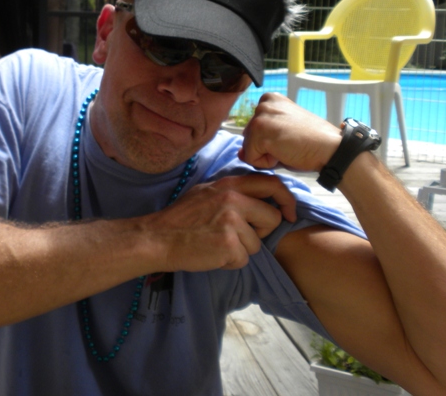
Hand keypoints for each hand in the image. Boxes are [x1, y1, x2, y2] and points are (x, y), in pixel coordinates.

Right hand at [144, 174, 296, 271]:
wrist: (157, 239)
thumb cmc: (180, 218)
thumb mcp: (206, 193)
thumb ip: (232, 192)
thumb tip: (258, 197)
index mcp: (229, 184)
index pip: (271, 184)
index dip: (286, 199)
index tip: (287, 212)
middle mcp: (233, 199)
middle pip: (272, 218)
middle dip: (261, 232)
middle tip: (239, 236)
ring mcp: (231, 221)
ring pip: (257, 244)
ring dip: (240, 250)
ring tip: (216, 244)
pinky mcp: (229, 244)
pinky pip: (243, 259)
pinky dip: (230, 262)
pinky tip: (212, 254)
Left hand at [238, 92, 341, 171]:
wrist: (330, 149)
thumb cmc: (311, 143)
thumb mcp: (282, 135)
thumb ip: (259, 141)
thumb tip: (240, 153)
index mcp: (270, 100)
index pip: (254, 130)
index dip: (269, 142)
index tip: (290, 138)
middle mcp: (263, 104)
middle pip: (248, 138)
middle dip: (265, 148)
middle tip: (290, 144)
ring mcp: (260, 116)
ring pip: (248, 149)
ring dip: (266, 156)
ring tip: (288, 148)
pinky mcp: (259, 131)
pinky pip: (251, 159)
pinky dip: (266, 163)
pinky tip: (285, 153)